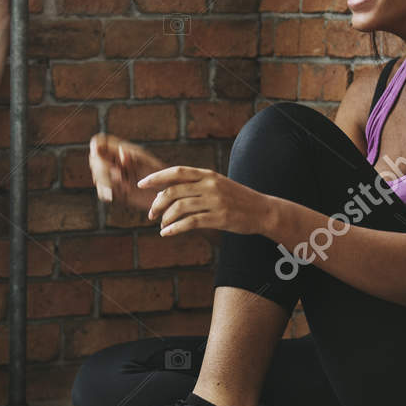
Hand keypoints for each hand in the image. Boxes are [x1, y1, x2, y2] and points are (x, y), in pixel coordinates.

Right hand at [89, 133, 165, 210]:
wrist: (169, 196)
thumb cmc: (163, 177)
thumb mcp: (149, 165)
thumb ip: (133, 159)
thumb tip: (120, 151)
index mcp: (122, 150)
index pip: (99, 142)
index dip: (96, 147)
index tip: (99, 155)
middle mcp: (115, 162)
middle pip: (94, 160)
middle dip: (103, 168)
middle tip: (120, 176)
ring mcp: (114, 177)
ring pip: (97, 176)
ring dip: (106, 182)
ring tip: (126, 187)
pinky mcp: (116, 192)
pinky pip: (103, 192)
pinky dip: (107, 193)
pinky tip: (118, 195)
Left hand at [140, 167, 277, 237]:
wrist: (263, 210)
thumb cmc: (237, 199)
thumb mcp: (218, 184)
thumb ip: (197, 185)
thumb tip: (168, 191)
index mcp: (208, 174)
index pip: (176, 172)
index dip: (156, 178)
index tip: (142, 184)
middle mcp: (210, 185)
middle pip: (174, 191)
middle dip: (157, 203)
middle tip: (151, 214)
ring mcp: (215, 202)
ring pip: (180, 208)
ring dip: (165, 218)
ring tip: (162, 225)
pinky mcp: (219, 218)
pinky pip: (190, 223)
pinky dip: (175, 229)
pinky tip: (167, 233)